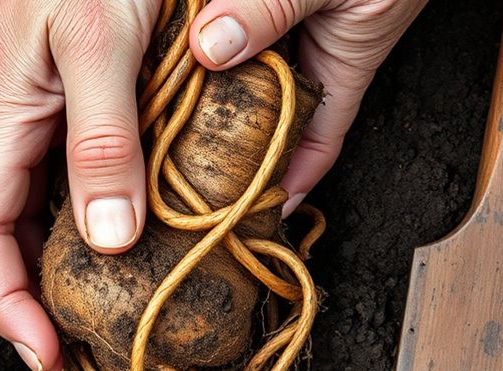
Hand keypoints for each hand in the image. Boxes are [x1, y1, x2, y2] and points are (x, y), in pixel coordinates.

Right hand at [0, 0, 158, 370]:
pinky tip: (127, 222)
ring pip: (35, 198)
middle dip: (32, 292)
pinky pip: (68, 164)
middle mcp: (10, 115)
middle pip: (4, 225)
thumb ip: (103, 135)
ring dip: (59, 256)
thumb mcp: (99, 40)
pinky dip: (89, 207)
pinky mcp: (68, 85)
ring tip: (102, 302)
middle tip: (81, 342)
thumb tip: (108, 238)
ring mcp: (37, 99)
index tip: (46, 355)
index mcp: (3, 112)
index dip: (5, 302)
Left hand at [189, 0, 427, 214]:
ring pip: (243, 78)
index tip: (248, 218)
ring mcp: (286, 26)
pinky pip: (231, 34)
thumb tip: (212, 46)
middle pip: (268, 119)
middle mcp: (312, 52)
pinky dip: (203, 47)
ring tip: (158, 126)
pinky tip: (171, 58)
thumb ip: (272, 8)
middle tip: (177, 176)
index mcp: (344, 65)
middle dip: (232, 149)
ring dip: (206, 96)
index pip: (314, 148)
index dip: (286, 186)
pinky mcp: (264, 6)